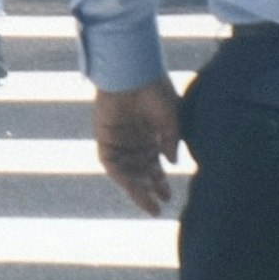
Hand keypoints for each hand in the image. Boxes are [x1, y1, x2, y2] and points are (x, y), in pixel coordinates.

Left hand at [92, 79, 183, 216]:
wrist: (133, 72)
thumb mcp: (173, 117)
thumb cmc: (155, 89)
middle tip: (158, 208)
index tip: (168, 198)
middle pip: (141, 174)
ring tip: (149, 204)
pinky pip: (112, 164)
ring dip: (137, 189)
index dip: (160, 183)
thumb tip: (172, 163)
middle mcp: (135, 142)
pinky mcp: (105, 139)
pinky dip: (122, 177)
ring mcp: (120, 141)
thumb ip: (172, 140)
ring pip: (127, 173)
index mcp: (152, 137)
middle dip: (149, 191)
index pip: (155, 166)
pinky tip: (135, 187)